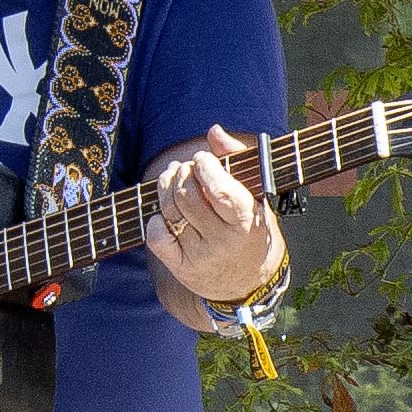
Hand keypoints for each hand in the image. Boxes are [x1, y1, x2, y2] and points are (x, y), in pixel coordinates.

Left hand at [145, 129, 278, 305]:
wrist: (250, 282)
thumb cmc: (251, 229)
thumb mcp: (255, 198)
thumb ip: (237, 160)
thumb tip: (214, 130)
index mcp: (247, 222)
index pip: (221, 191)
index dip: (205, 168)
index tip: (201, 159)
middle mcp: (224, 241)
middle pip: (188, 197)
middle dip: (180, 174)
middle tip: (183, 168)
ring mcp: (201, 256)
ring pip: (170, 212)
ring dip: (165, 188)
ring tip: (171, 179)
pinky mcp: (182, 268)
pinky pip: (156, 237)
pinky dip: (155, 220)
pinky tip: (165, 213)